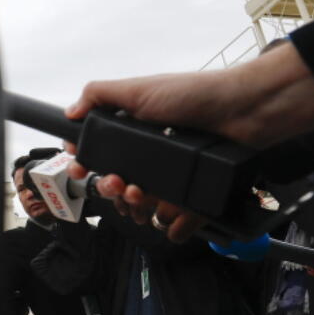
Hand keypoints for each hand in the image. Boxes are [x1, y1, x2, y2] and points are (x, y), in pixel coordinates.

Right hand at [63, 42, 313, 241]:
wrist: (243, 112)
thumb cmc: (195, 95)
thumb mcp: (140, 89)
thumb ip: (100, 95)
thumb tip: (70, 112)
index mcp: (133, 135)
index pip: (100, 158)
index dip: (87, 166)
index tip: (81, 170)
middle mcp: (150, 158)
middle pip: (116, 188)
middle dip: (110, 189)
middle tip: (120, 183)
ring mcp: (172, 179)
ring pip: (141, 208)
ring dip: (136, 207)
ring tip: (145, 194)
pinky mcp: (194, 196)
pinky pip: (176, 222)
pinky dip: (172, 225)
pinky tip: (170, 216)